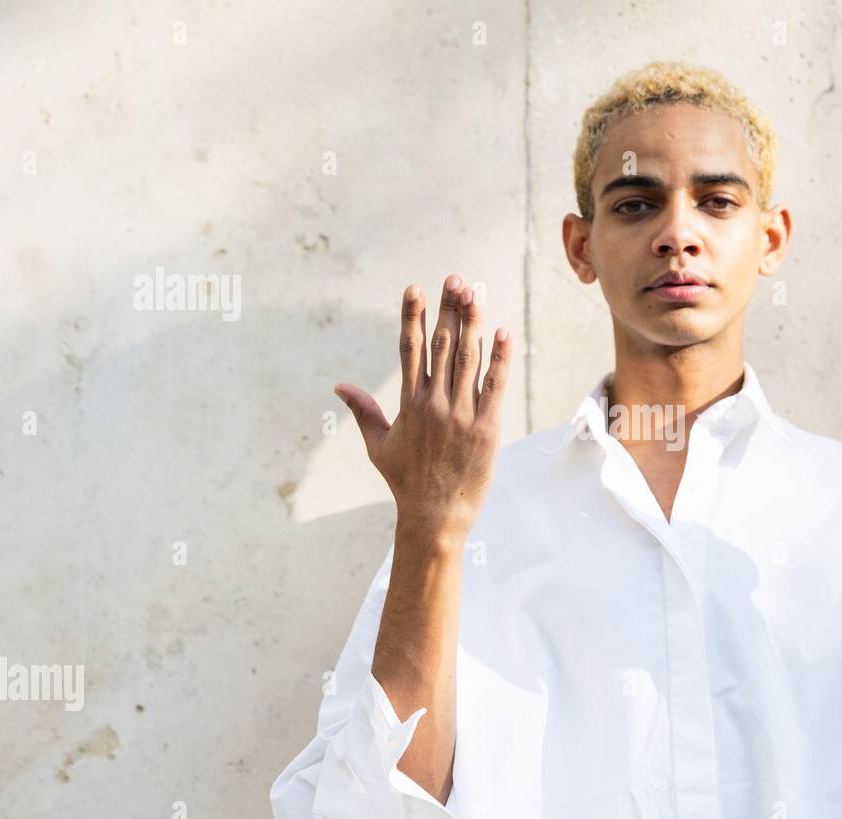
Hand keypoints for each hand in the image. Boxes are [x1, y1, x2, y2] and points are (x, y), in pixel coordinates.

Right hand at [334, 274, 512, 541]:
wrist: (436, 517)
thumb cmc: (407, 482)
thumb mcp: (379, 446)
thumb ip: (363, 412)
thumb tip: (339, 386)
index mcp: (408, 403)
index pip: (409, 349)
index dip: (412, 316)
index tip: (415, 288)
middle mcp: (434, 403)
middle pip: (441, 344)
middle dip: (448, 309)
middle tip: (454, 278)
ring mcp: (462, 413)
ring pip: (468, 358)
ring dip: (472, 323)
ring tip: (475, 293)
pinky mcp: (487, 427)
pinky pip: (496, 385)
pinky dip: (500, 358)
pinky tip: (502, 331)